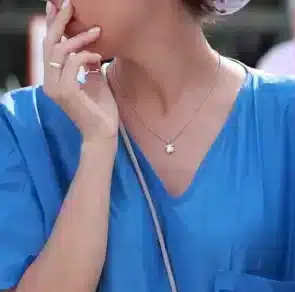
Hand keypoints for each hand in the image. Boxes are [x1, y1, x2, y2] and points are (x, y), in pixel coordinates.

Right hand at [43, 0, 117, 141]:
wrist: (104, 134)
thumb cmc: (102, 111)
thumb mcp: (95, 82)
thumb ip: (88, 66)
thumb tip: (90, 50)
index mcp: (54, 78)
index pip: (50, 47)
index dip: (52, 25)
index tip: (57, 6)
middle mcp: (50, 81)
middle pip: (50, 44)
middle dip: (60, 22)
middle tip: (70, 5)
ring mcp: (55, 87)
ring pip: (60, 51)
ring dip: (79, 38)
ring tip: (97, 31)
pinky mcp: (65, 92)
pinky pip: (72, 63)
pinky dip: (86, 55)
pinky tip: (99, 57)